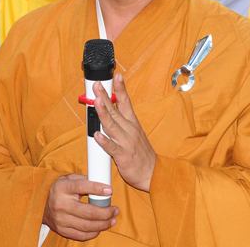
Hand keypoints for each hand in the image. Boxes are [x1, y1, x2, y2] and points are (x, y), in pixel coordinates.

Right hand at [42, 174, 117, 240]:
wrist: (41, 204)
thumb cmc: (61, 189)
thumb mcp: (70, 179)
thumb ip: (85, 180)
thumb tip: (103, 184)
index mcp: (63, 188)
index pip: (82, 187)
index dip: (98, 189)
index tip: (110, 190)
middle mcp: (61, 205)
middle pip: (88, 212)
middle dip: (106, 212)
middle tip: (115, 210)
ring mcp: (61, 220)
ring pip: (86, 226)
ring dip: (103, 224)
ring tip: (113, 220)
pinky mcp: (62, 230)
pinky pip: (81, 235)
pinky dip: (93, 233)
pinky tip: (101, 227)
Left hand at [93, 72, 155, 192]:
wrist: (153, 173)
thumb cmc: (142, 154)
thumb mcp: (135, 134)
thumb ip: (122, 123)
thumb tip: (109, 112)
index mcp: (133, 123)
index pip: (125, 102)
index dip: (120, 88)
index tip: (117, 76)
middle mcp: (130, 129)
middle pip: (115, 110)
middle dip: (105, 96)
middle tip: (97, 85)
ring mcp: (126, 142)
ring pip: (112, 125)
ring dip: (103, 113)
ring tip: (96, 101)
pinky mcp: (122, 155)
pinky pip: (111, 147)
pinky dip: (104, 141)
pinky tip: (97, 134)